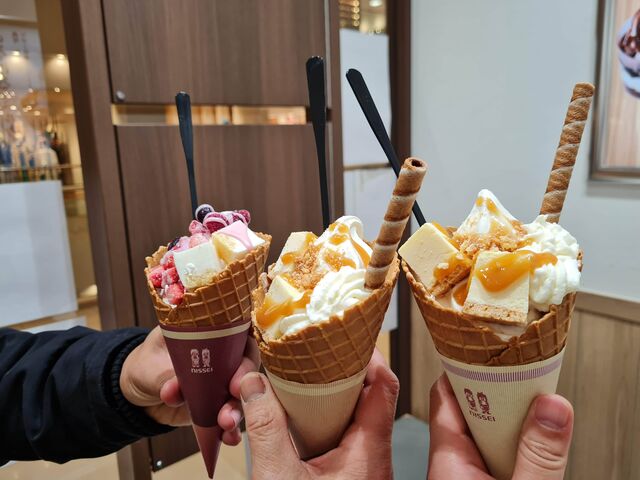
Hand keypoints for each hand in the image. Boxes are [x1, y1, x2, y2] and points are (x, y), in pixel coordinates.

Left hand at [120, 326, 259, 444]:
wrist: (139, 396)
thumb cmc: (146, 366)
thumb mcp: (152, 365)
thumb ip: (166, 375)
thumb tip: (175, 389)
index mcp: (211, 331)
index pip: (240, 330)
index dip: (245, 344)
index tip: (240, 360)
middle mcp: (224, 354)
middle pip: (246, 362)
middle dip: (244, 379)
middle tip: (233, 392)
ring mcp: (224, 381)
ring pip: (243, 392)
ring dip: (237, 407)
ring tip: (226, 423)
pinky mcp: (220, 404)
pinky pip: (231, 415)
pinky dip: (231, 428)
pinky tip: (229, 437)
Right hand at [239, 348, 398, 479]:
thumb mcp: (278, 476)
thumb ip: (266, 429)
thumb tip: (254, 385)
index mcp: (370, 452)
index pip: (385, 385)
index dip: (367, 352)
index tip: (345, 332)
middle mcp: (372, 456)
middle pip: (367, 394)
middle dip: (338, 369)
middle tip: (315, 350)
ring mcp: (361, 466)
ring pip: (351, 415)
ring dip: (326, 395)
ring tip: (301, 377)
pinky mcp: (346, 475)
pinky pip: (339, 436)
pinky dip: (320, 419)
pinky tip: (297, 414)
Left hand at [427, 374, 572, 478]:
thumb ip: (539, 457)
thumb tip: (553, 408)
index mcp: (447, 462)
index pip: (445, 395)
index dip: (466, 368)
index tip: (492, 350)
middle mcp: (452, 466)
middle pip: (470, 410)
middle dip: (499, 392)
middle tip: (527, 373)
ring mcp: (466, 475)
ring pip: (487, 435)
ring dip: (511, 420)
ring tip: (538, 401)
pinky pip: (497, 455)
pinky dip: (516, 443)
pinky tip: (537, 439)